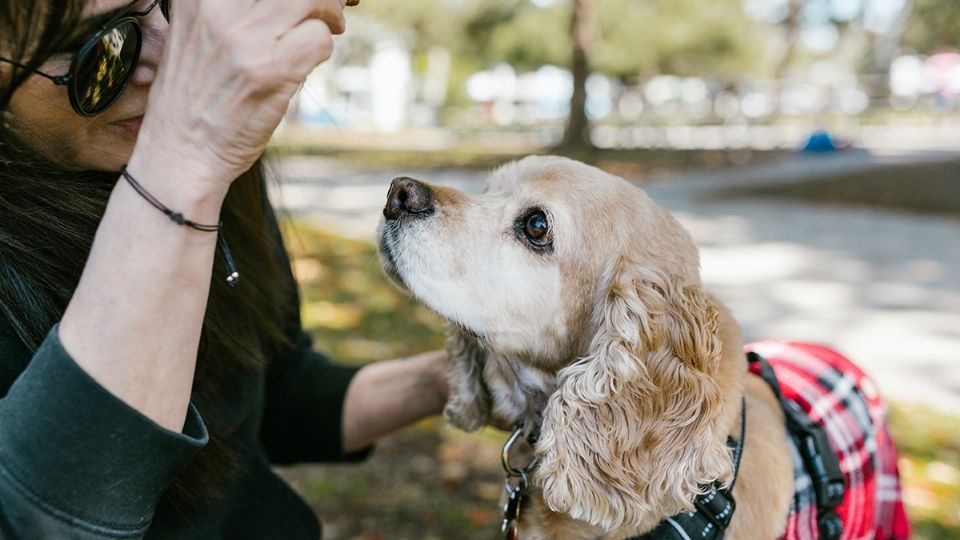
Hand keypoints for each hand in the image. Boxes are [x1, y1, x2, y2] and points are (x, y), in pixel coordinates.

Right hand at [133, 0, 348, 192]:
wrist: (181, 154)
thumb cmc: (194, 99)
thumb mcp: (197, 36)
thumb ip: (232, 11)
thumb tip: (287, 2)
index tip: (299, 2)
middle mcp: (218, 8)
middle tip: (328, 9)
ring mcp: (245, 39)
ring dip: (328, 13)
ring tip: (329, 27)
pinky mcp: (272, 69)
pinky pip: (319, 38)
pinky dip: (323, 47)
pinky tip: (309, 62)